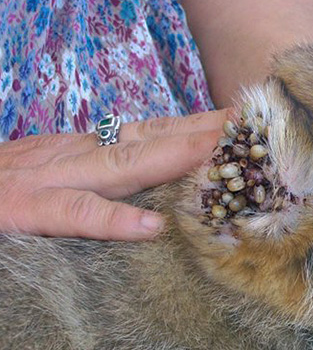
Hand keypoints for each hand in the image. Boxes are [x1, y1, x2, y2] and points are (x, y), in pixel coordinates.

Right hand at [0, 109, 229, 239]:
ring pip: (124, 165)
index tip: (238, 125)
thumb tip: (150, 183)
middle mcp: (76, 155)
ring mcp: (53, 179)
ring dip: (176, 157)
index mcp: (84, 149)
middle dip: (203, 134)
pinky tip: (150, 224)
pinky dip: (113, 218)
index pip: (150, 132)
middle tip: (250, 128)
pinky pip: (75, 214)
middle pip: (151, 140)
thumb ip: (101, 174)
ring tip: (222, 154)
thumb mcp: (57, 171)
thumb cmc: (3, 187)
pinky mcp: (28, 208)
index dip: (196, 127)